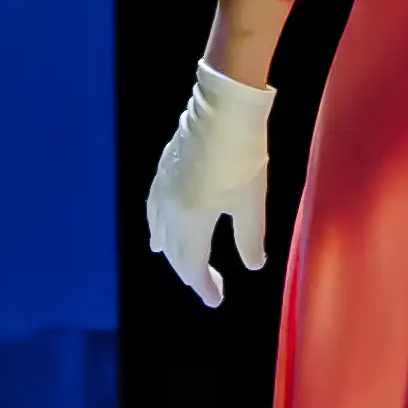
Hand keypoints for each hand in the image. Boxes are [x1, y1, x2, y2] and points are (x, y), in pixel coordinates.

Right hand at [144, 60, 272, 307]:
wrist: (224, 108)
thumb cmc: (243, 155)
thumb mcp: (252, 201)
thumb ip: (250, 238)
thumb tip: (253, 266)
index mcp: (191, 221)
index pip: (193, 266)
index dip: (204, 286)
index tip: (216, 300)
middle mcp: (169, 210)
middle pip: (175, 253)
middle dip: (191, 273)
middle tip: (211, 285)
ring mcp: (161, 190)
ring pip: (161, 232)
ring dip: (173, 252)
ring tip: (182, 264)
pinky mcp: (162, 172)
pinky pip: (153, 211)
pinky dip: (158, 227)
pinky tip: (161, 228)